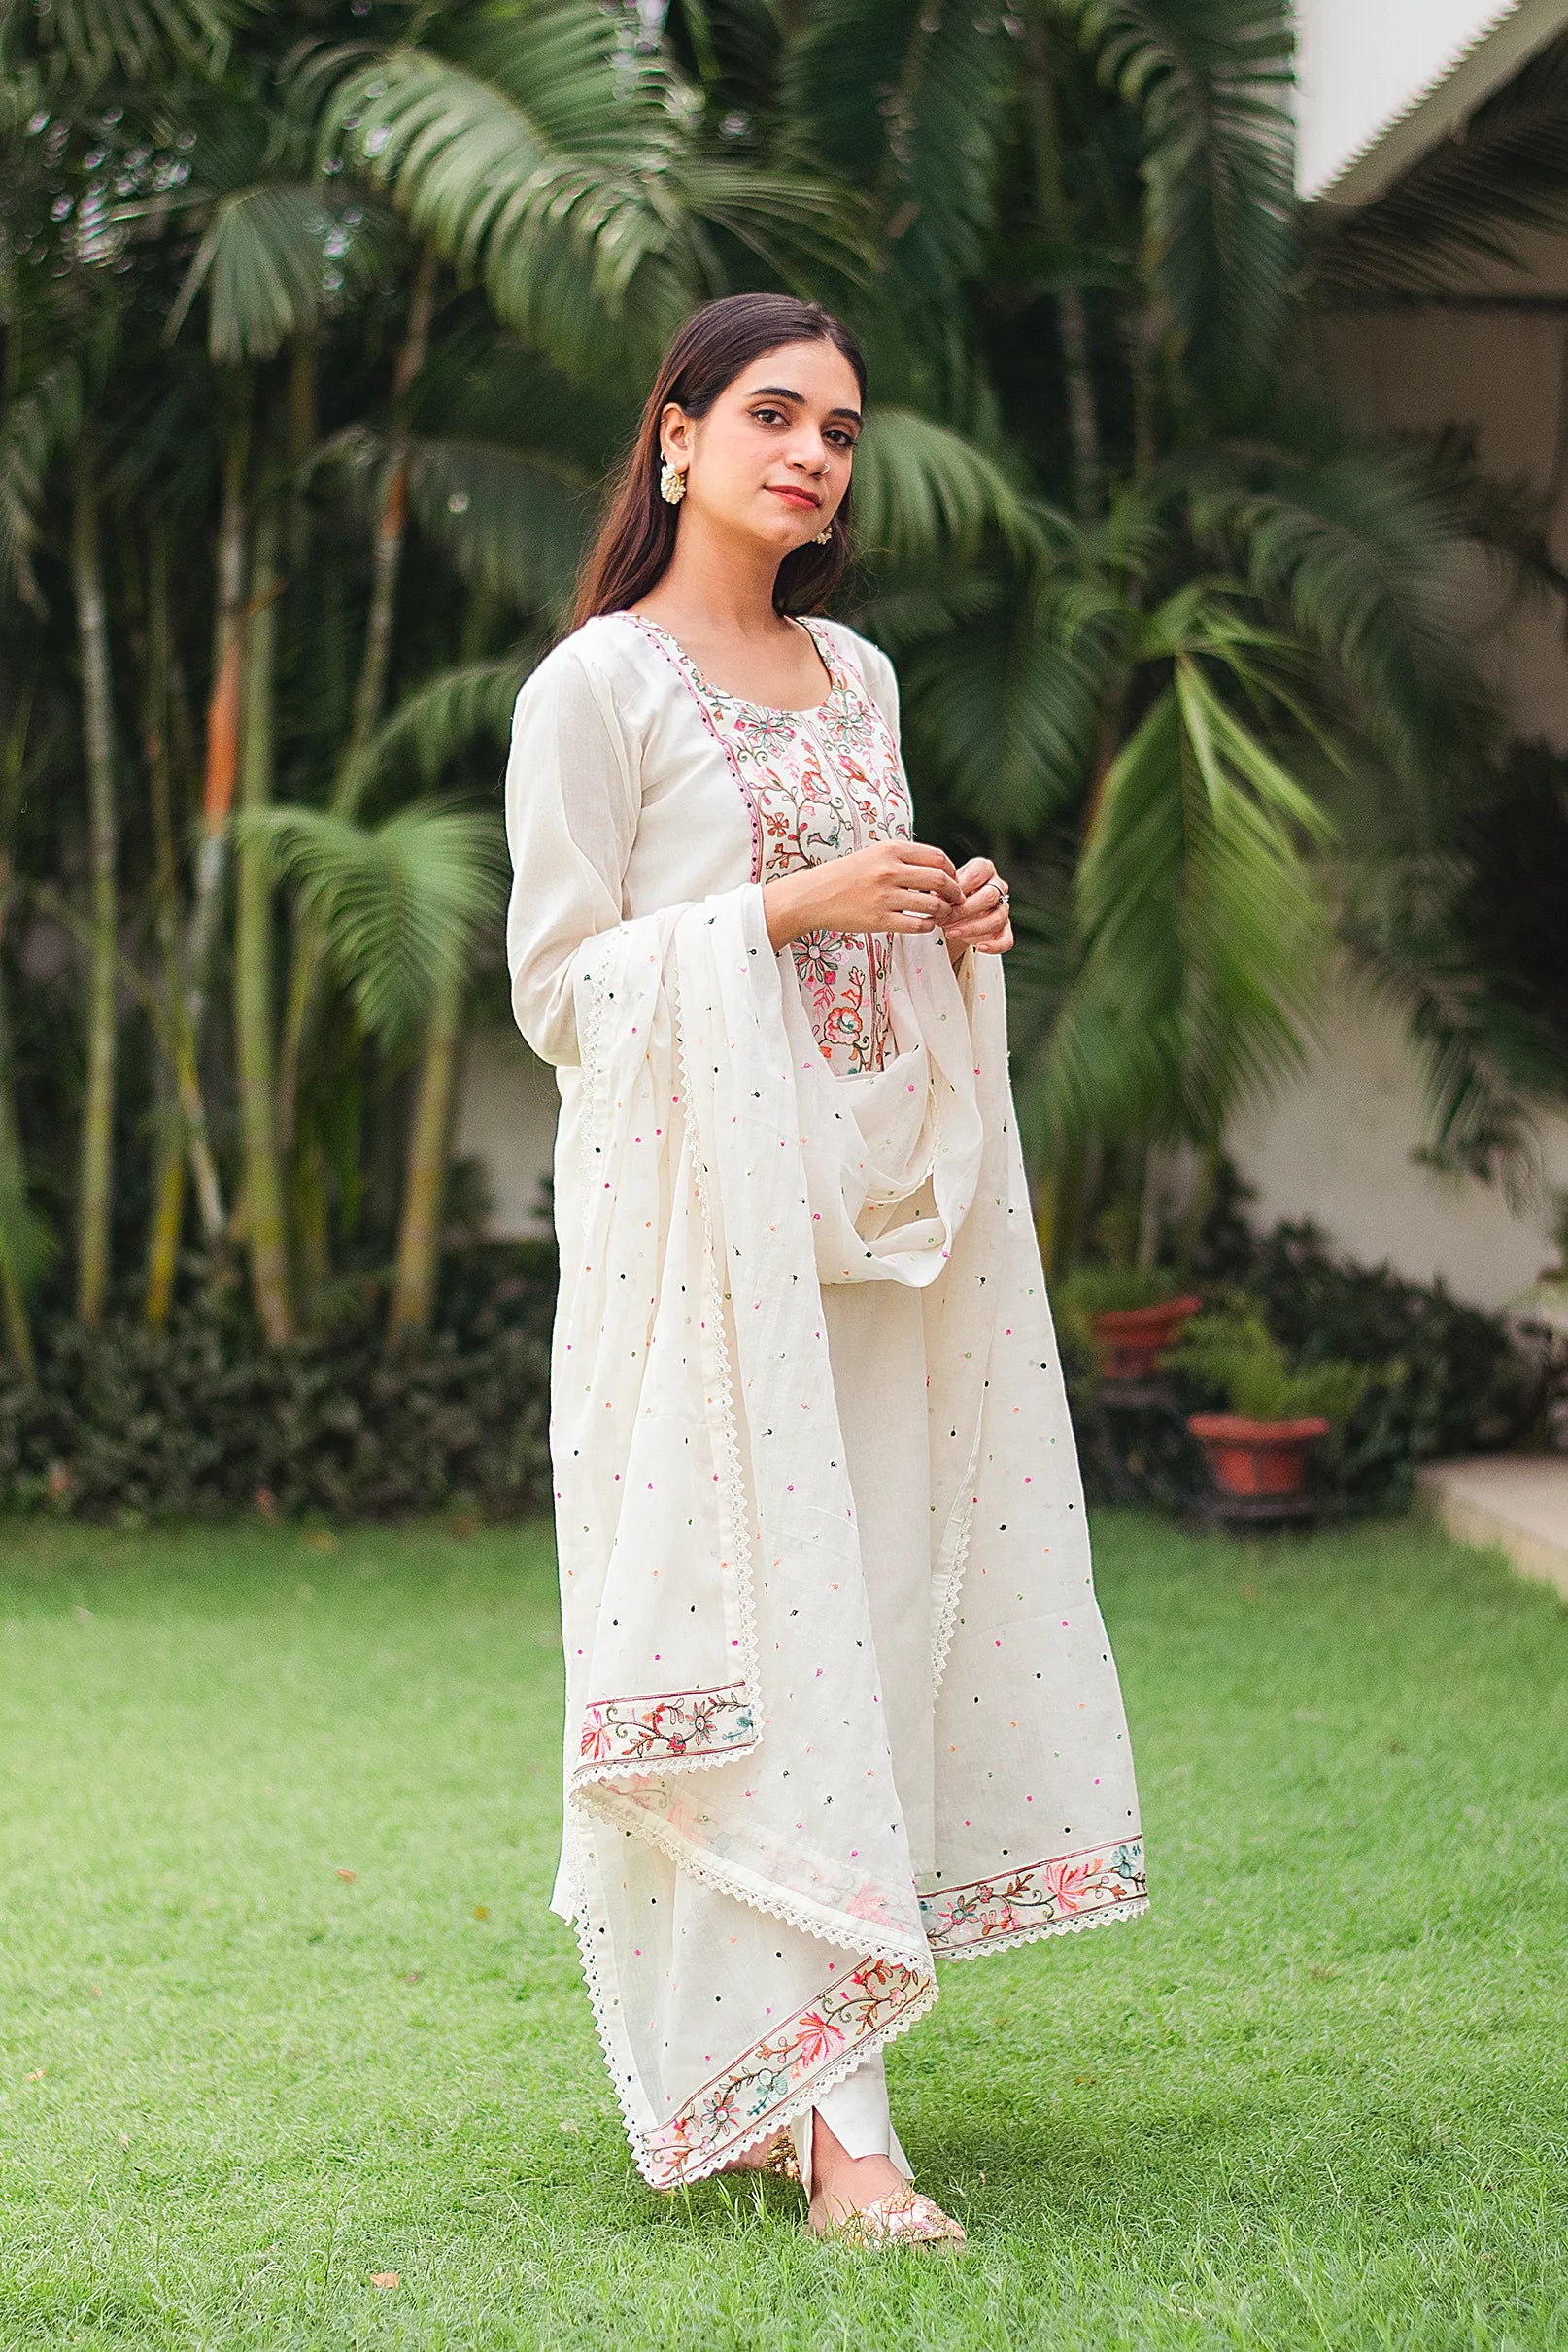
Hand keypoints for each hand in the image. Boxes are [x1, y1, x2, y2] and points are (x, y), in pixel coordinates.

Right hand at [763, 840, 962, 949]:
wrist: (813, 896)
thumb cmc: (845, 876)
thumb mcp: (873, 855)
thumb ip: (902, 858)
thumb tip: (936, 867)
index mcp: (890, 850)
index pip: (937, 857)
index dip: (952, 870)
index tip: (953, 879)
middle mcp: (889, 871)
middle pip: (939, 879)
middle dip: (954, 891)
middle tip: (956, 899)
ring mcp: (885, 896)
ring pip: (932, 903)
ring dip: (944, 910)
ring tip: (942, 913)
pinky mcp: (879, 920)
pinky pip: (917, 924)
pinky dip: (929, 925)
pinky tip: (927, 924)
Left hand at [941, 856, 1012, 961]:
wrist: (954, 911)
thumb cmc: (950, 895)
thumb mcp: (944, 888)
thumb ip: (944, 890)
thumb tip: (938, 899)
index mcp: (985, 870)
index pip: (977, 874)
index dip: (960, 887)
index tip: (943, 897)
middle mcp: (997, 887)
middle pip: (989, 897)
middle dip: (963, 911)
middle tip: (943, 919)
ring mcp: (1003, 908)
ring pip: (996, 919)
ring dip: (972, 928)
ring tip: (950, 933)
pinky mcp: (1004, 929)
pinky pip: (1007, 939)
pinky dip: (995, 946)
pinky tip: (980, 947)